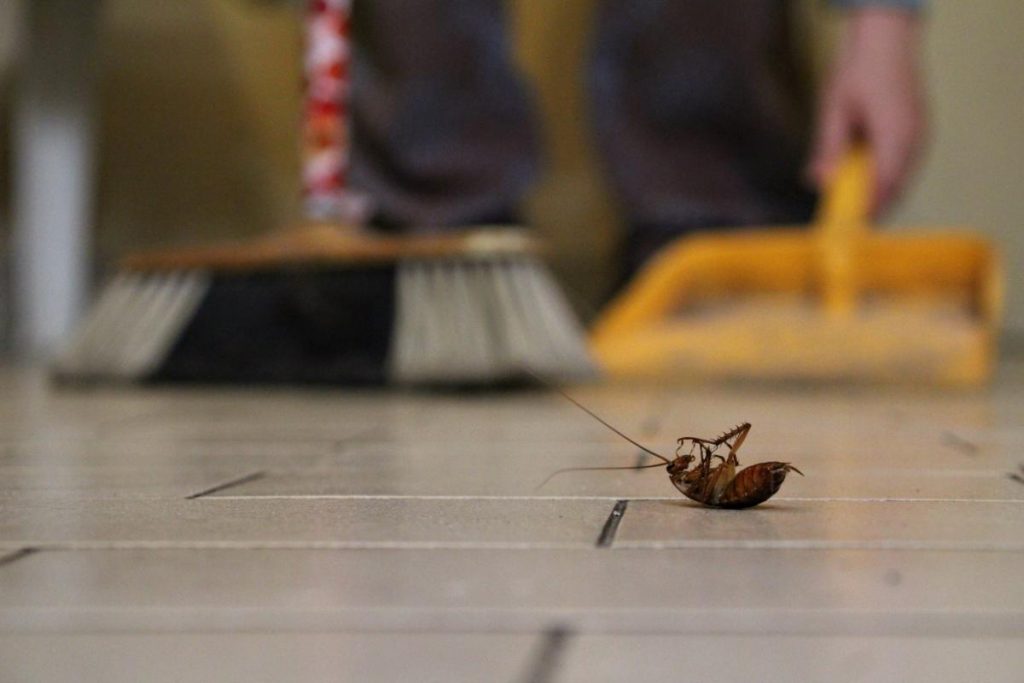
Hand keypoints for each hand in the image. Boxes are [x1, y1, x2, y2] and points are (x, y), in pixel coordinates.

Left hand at [808, 8, 926, 215]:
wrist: (884, 39)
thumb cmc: (857, 71)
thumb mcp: (834, 110)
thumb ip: (828, 148)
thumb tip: (818, 181)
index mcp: (895, 133)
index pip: (885, 183)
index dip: (869, 209)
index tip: (851, 228)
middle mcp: (913, 138)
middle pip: (897, 186)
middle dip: (874, 207)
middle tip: (849, 226)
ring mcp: (919, 134)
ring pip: (902, 177)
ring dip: (880, 193)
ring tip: (856, 209)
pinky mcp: (917, 131)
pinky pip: (904, 164)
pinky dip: (886, 177)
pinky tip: (866, 181)